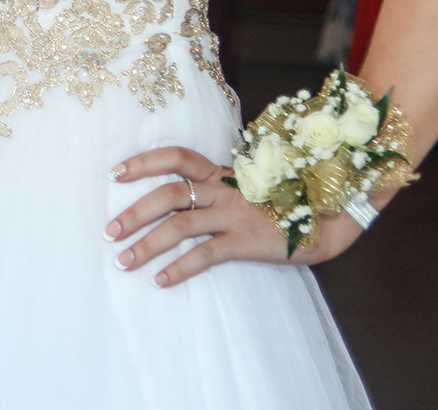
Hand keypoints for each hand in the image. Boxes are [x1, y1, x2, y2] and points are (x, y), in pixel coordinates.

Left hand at [103, 147, 362, 286]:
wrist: (329, 220)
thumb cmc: (281, 203)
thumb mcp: (246, 187)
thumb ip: (215, 188)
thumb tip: (174, 198)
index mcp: (221, 172)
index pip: (176, 157)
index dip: (144, 162)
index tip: (115, 173)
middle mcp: (224, 189)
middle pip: (168, 193)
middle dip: (133, 212)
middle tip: (108, 231)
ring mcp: (235, 214)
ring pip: (180, 225)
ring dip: (146, 244)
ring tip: (123, 260)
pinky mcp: (247, 241)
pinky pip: (205, 255)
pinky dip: (179, 268)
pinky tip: (160, 281)